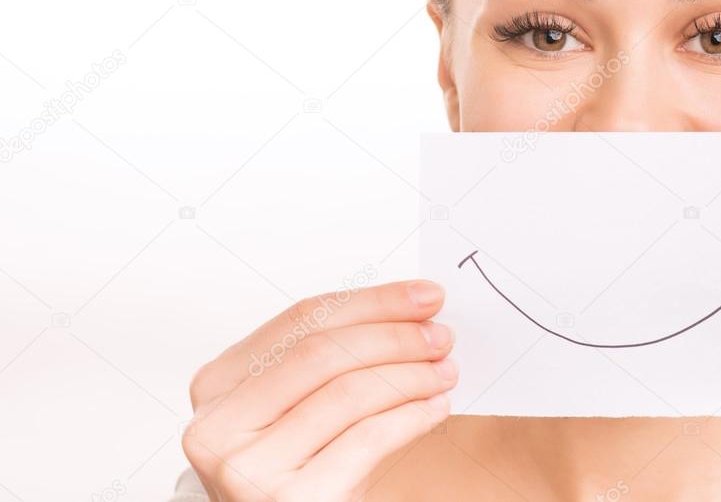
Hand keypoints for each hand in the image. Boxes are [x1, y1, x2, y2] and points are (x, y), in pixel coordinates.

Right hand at [181, 280, 455, 500]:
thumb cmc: (305, 475)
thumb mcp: (306, 410)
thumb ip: (335, 361)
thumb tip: (411, 312)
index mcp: (219, 384)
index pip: (302, 320)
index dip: (371, 301)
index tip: (424, 295)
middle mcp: (219, 423)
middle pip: (322, 351)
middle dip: (394, 335)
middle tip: (442, 334)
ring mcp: (247, 465)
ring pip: (347, 392)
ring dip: (410, 375)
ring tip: (446, 372)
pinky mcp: (287, 501)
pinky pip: (366, 439)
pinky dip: (411, 417)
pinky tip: (435, 408)